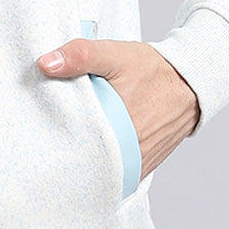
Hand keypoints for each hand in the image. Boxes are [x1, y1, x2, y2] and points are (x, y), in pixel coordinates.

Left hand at [37, 39, 199, 178]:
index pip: (74, 145)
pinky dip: (103, 164)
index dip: (55, 139)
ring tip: (67, 145)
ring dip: (85, 159)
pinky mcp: (144, 166)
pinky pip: (118, 173)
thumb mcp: (115, 54)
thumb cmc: (153, 70)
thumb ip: (80, 56)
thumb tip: (45, 64)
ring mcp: (137, 164)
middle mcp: (129, 153)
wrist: (190, 84)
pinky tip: (90, 150)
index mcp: (117, 128)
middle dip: (67, 152)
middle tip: (48, 139)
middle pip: (85, 161)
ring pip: (101, 170)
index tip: (39, 133)